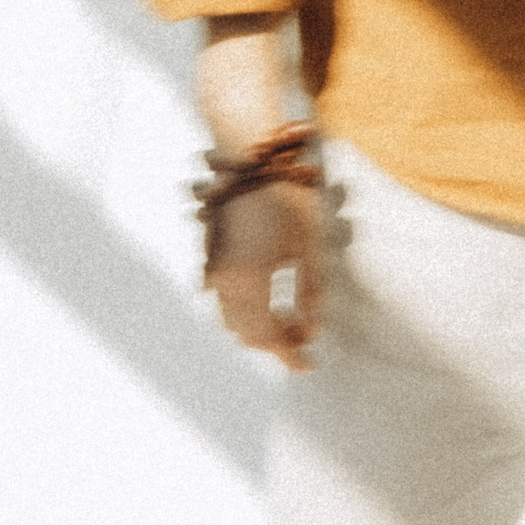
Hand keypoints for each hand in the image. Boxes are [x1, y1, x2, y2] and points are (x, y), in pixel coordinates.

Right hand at [204, 179, 326, 371]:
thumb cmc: (286, 198)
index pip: (268, 337)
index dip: (289, 355)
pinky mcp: (212, 258)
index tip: (309, 365)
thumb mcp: (310, 247)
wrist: (250, 159)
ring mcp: (213, 270)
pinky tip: (270, 301)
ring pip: (231, 319)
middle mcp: (224, 281)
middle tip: (304, 339)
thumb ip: (311, 294)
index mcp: (249, 281)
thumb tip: (312, 330)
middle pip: (245, 334)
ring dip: (258, 328)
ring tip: (291, 321)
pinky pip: (223, 300)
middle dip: (275, 343)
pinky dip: (245, 311)